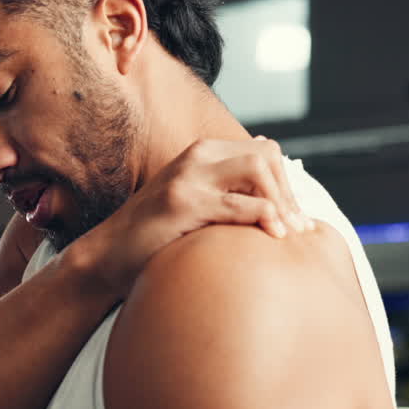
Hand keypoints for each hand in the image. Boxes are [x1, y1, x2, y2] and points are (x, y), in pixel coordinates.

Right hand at [76, 136, 311, 296]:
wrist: (107, 256)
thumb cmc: (156, 237)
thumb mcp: (194, 203)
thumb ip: (226, 190)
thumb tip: (269, 181)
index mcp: (202, 153)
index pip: (264, 152)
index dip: (286, 183)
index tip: (295, 218)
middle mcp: (196, 157)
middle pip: (265, 157)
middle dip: (289, 192)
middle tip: (300, 229)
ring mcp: (188, 177)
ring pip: (257, 170)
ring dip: (282, 202)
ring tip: (290, 234)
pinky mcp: (182, 204)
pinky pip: (238, 204)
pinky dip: (264, 216)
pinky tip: (275, 235)